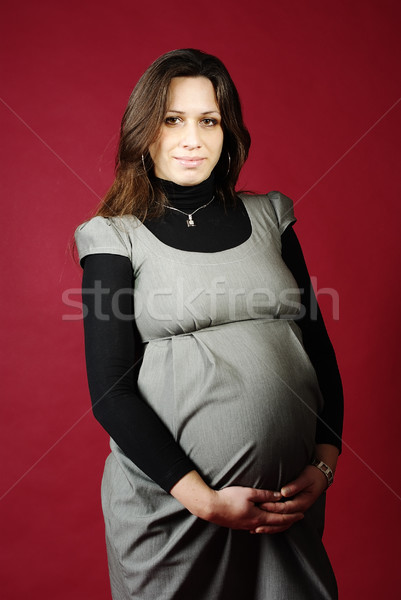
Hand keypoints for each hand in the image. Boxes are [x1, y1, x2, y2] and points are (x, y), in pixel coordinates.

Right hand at [169, 471, 302, 532]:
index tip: (302, 514)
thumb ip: (265, 494)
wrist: (211, 507)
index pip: (280, 518)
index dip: (292, 516)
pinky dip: (267, 526)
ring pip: (267, 528)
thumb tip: (280, 496)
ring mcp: (247, 526)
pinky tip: (265, 525)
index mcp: (259, 517)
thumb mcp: (248, 492)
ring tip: (285, 521)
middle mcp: (255, 524)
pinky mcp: (240, 526)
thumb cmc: (229, 498)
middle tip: (299, 518)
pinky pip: (258, 528)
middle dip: (288, 522)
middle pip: (276, 525)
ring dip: (278, 525)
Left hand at [252, 465, 327, 533]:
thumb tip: (283, 492)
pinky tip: (264, 526)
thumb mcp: (305, 478)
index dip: (273, 507)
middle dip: (269, 521)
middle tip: (255, 521)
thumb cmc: (312, 476)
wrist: (321, 477)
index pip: (285, 508)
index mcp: (303, 502)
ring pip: (283, 524)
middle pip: (283, 520)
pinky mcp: (293, 510)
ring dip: (270, 527)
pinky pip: (283, 521)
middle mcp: (300, 510)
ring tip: (257, 529)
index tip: (261, 504)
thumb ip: (294, 486)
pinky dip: (274, 525)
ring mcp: (297, 511)